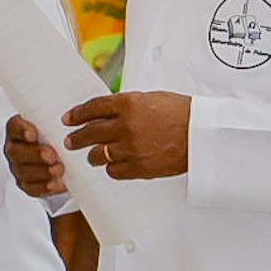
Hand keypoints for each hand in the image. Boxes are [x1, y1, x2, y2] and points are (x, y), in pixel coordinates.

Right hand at [4, 115, 65, 197]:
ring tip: (59, 169)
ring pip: (23, 171)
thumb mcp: (58, 122)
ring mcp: (19, 167)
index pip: (14, 127)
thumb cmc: (59, 135)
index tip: (33, 134)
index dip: (21, 131)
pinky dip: (43, 187)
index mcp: (19, 129)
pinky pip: (30, 188)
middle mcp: (15, 148)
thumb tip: (75, 113)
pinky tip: (54, 184)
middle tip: (52, 156)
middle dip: (34, 154)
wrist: (66, 157)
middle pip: (16, 152)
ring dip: (41, 171)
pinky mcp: (27, 184)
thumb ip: (60, 119)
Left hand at [63, 91, 191, 179]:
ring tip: (91, 155)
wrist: (202, 135)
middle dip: (76, 138)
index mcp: (128, 104)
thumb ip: (127, 106)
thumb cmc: (182, 113)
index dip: (77, 115)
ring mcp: (131, 149)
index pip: (93, 108)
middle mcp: (125, 126)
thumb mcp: (151, 99)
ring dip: (93, 155)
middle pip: (90, 133)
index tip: (68, 119)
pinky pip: (114, 171)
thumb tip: (108, 113)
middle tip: (70, 140)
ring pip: (99, 155)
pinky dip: (111, 168)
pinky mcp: (139, 168)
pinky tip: (112, 165)